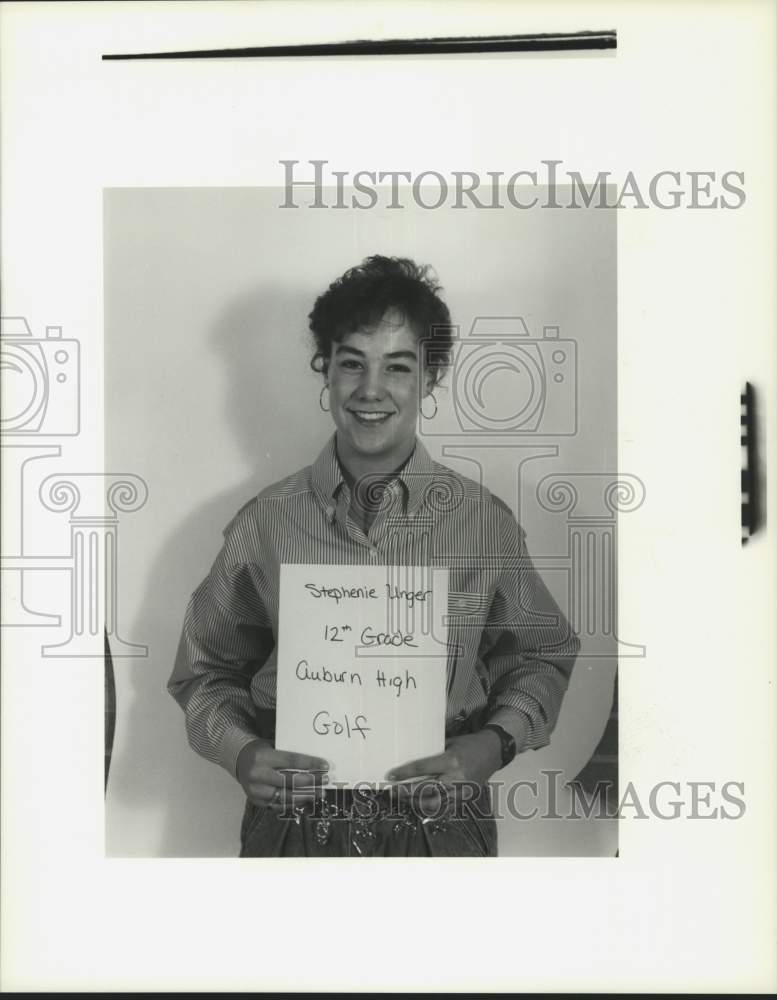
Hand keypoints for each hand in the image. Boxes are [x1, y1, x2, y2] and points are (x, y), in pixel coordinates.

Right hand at [236, 739, 328, 811]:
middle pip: (290, 780)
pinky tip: (306, 800)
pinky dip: (294, 803)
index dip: (310, 764)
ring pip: (285, 796)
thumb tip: (314, 763)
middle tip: (326, 780)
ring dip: (306, 795)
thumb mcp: (273, 746)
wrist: (239, 760)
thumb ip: (289, 755)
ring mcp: (256, 791)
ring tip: (320, 793)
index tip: (325, 766)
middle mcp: (257, 775)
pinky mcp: (256, 801)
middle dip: (311, 781)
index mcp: (262, 757)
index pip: (291, 761)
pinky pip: (278, 805)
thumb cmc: (261, 751)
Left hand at [385, 731, 502, 809]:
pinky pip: (444, 810)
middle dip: (406, 792)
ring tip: (402, 800)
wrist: (492, 752)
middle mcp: (457, 778)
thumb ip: (432, 752)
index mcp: (452, 760)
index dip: (404, 773)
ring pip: (433, 804)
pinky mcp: (465, 800)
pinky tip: (418, 806)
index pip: (422, 768)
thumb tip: (410, 758)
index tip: (390, 776)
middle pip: (425, 790)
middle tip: (392, 792)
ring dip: (415, 804)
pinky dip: (429, 810)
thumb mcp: (449, 743)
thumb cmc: (469, 744)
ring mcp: (462, 791)